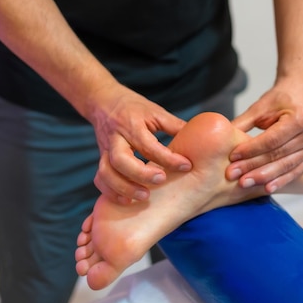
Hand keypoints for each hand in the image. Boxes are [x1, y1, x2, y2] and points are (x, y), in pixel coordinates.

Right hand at [91, 83, 191, 202]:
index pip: (148, 145)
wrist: (103, 101)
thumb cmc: (134, 108)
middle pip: (120, 160)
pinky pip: (100, 179)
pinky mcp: (101, 159)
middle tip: (161, 180)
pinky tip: (127, 201)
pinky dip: (110, 192)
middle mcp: (116, 138)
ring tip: (144, 197)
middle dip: (141, 174)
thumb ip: (175, 127)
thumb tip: (202, 140)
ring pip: (106, 172)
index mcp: (133, 124)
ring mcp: (105, 149)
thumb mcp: (156, 112)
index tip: (186, 166)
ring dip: (124, 187)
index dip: (168, 158)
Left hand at [226, 78, 302, 192]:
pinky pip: (294, 172)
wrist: (300, 94)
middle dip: (253, 166)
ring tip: (244, 183)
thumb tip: (221, 136)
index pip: (272, 139)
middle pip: (278, 155)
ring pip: (285, 166)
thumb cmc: (280, 99)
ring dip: (263, 177)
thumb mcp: (261, 106)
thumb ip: (243, 123)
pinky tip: (266, 188)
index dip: (251, 149)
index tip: (233, 156)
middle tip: (233, 174)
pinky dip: (280, 181)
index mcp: (300, 118)